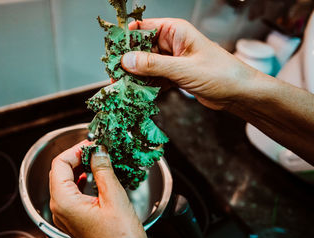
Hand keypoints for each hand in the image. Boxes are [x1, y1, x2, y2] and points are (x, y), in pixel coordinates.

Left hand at [49, 140, 154, 237]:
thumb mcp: (114, 198)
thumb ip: (103, 170)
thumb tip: (98, 151)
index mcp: (64, 202)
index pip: (60, 164)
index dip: (75, 150)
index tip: (92, 144)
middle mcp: (59, 210)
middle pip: (60, 172)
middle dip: (77, 157)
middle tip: (97, 150)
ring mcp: (65, 217)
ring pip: (64, 183)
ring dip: (79, 168)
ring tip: (97, 160)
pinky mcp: (74, 220)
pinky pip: (71, 194)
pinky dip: (80, 181)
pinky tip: (94, 177)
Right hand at [121, 18, 258, 109]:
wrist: (240, 94)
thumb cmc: (221, 74)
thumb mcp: (184, 69)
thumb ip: (154, 65)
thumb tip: (127, 60)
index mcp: (176, 31)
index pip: (143, 28)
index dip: (126, 38)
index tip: (112, 52)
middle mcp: (172, 43)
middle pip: (141, 48)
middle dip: (128, 61)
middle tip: (114, 74)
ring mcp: (172, 60)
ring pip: (146, 65)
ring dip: (135, 76)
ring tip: (122, 86)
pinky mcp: (174, 75)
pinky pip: (154, 78)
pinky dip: (146, 85)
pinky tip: (137, 93)